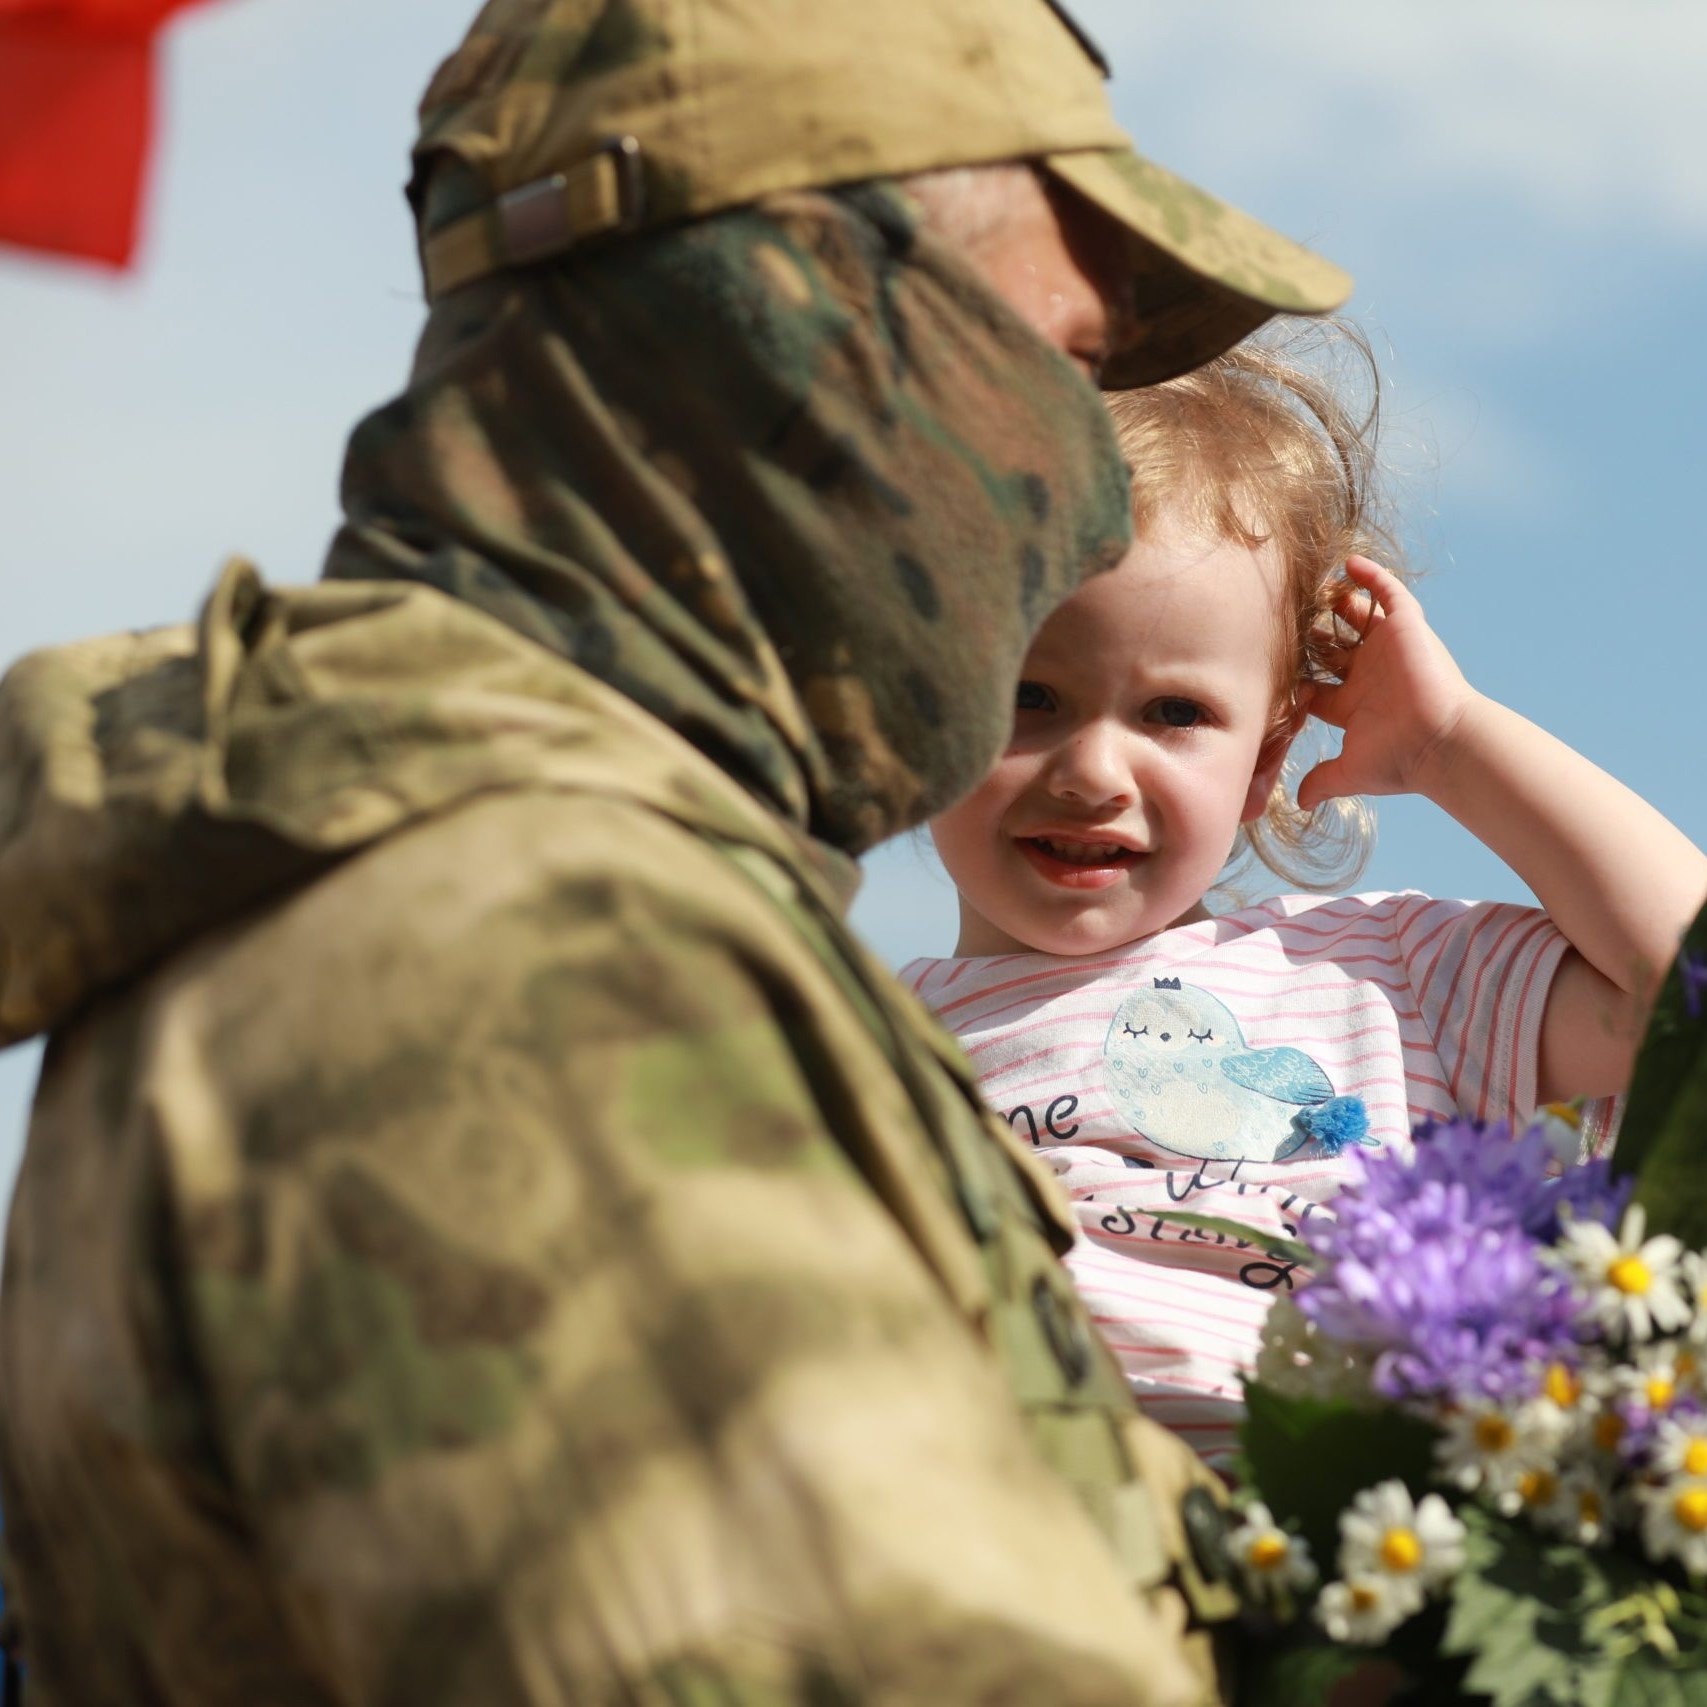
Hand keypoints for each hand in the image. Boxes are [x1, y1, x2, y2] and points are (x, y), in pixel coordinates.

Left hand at [1296, 557, 1478, 808]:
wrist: (1439, 742)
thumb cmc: (1398, 758)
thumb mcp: (1350, 772)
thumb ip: (1322, 782)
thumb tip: (1300, 803)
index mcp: (1351, 704)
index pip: (1315, 685)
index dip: (1292, 676)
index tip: (1265, 666)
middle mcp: (1367, 674)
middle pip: (1332, 646)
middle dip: (1309, 633)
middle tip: (1282, 618)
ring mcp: (1387, 649)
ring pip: (1357, 616)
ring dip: (1335, 601)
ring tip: (1310, 586)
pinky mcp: (1407, 628)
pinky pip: (1389, 593)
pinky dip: (1372, 576)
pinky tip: (1349, 563)